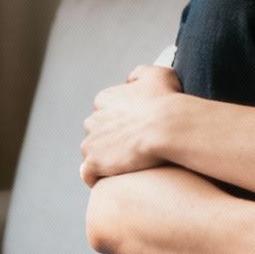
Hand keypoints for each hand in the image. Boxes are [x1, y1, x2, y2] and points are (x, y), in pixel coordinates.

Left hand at [80, 65, 183, 186]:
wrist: (166, 126)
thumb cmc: (166, 101)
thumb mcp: (158, 74)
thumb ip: (140, 74)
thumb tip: (130, 80)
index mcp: (103, 99)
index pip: (104, 114)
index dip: (120, 125)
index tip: (134, 133)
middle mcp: (92, 119)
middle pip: (96, 134)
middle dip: (109, 142)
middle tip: (132, 152)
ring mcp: (91, 142)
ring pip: (92, 154)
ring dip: (105, 160)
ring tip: (126, 168)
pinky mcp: (94, 162)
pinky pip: (88, 174)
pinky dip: (96, 177)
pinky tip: (112, 179)